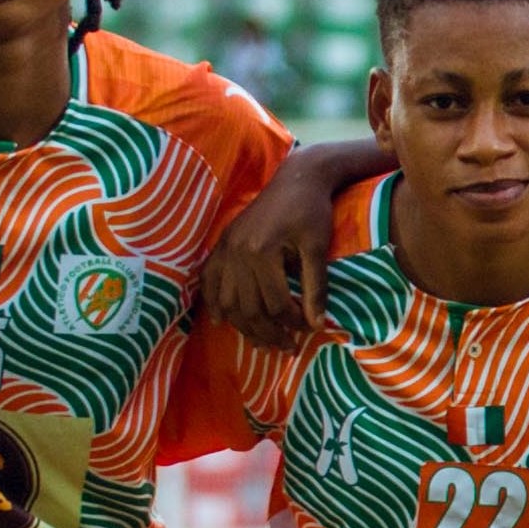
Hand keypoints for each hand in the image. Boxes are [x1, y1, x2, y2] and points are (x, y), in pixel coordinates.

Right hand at [200, 153, 354, 339]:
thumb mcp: (318, 247)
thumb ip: (316, 287)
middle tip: (288, 348)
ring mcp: (226, 247)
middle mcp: (237, 251)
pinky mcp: (223, 243)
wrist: (296, 179)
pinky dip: (213, 301)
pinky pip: (209, 279)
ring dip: (243, 326)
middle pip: (248, 308)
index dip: (292, 323)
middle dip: (269, 333)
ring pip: (227, 301)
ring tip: (262, 343)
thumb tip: (317, 324)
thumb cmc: (311, 211)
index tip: (309, 330)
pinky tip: (221, 320)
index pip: (274, 303)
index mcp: (261, 251)